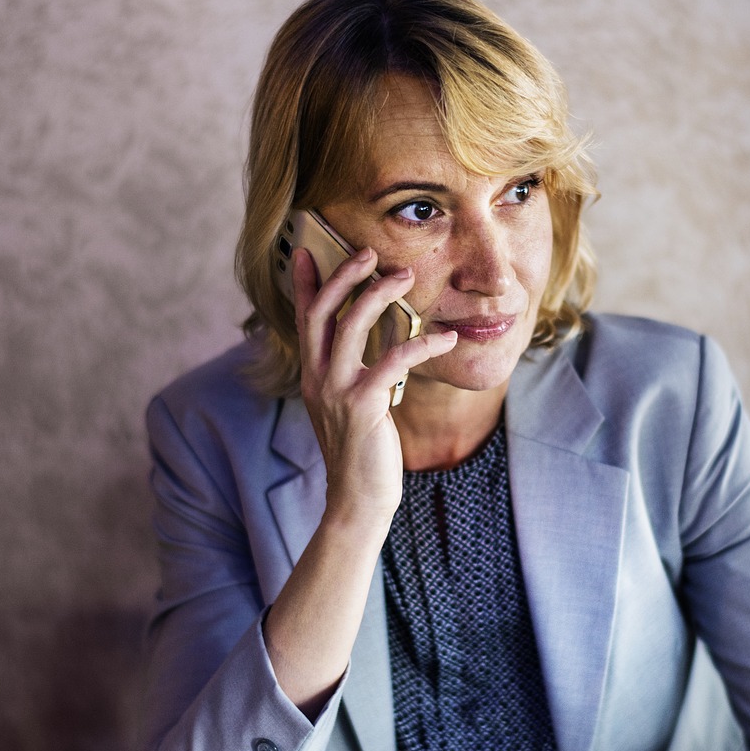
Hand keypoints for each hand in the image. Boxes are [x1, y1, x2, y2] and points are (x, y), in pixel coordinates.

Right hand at [293, 246, 455, 527]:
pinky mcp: (364, 406)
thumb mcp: (347, 408)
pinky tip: (446, 338)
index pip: (303, 320)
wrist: (358, 499)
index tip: (306, 250)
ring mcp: (337, 392)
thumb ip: (348, 375)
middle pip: (321, 312)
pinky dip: (421, 343)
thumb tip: (361, 347)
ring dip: (378, 294)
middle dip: (344, 276)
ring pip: (351, 326)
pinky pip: (393, 360)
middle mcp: (318, 379)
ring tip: (404, 277)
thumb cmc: (361, 453)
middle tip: (369, 253)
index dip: (305, 283)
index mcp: (312, 376)